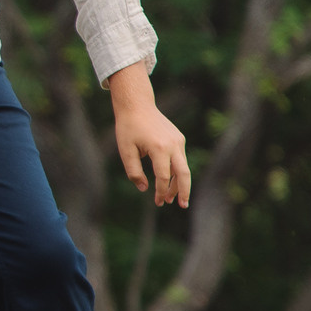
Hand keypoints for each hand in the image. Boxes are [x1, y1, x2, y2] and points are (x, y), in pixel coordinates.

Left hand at [108, 63, 189, 207]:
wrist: (137, 104)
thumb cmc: (128, 128)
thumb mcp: (125, 150)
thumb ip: (134, 172)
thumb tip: (144, 189)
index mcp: (159, 148)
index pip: (163, 177)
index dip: (161, 192)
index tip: (158, 202)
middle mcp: (173, 145)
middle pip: (184, 174)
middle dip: (183, 192)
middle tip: (182, 206)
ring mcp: (178, 140)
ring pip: (183, 167)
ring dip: (179, 183)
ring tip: (172, 198)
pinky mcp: (179, 138)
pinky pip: (180, 159)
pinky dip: (176, 171)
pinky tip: (168, 179)